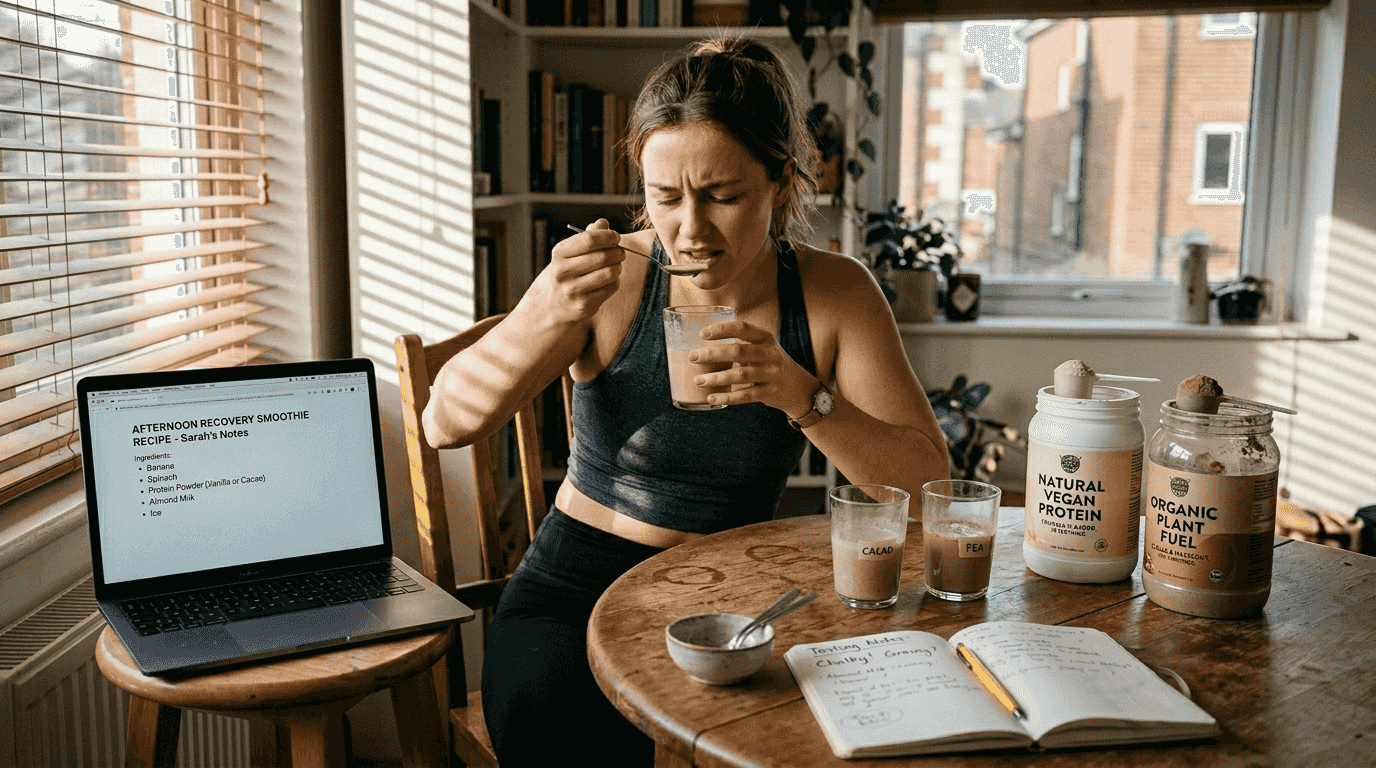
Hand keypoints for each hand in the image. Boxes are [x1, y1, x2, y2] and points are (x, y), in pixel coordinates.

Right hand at [530, 218, 625, 324]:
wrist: (553, 306)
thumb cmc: (567, 273)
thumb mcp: (570, 253)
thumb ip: (587, 237)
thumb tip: (603, 223)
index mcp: (559, 254)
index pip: (589, 239)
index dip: (608, 236)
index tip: (615, 237)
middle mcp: (563, 272)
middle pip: (602, 256)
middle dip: (617, 252)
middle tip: (620, 252)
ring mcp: (573, 290)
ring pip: (609, 273)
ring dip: (618, 267)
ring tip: (616, 265)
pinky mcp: (584, 305)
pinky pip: (610, 288)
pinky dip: (615, 281)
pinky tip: (609, 280)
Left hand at [689, 320, 818, 416]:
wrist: (798, 387)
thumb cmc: (769, 363)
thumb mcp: (761, 348)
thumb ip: (739, 345)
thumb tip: (701, 345)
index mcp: (765, 338)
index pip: (743, 328)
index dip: (722, 329)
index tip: (702, 334)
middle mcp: (770, 354)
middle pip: (739, 351)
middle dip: (713, 354)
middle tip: (692, 357)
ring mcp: (772, 374)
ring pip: (741, 375)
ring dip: (717, 378)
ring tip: (698, 380)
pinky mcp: (770, 393)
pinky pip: (746, 396)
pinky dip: (727, 397)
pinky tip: (711, 398)